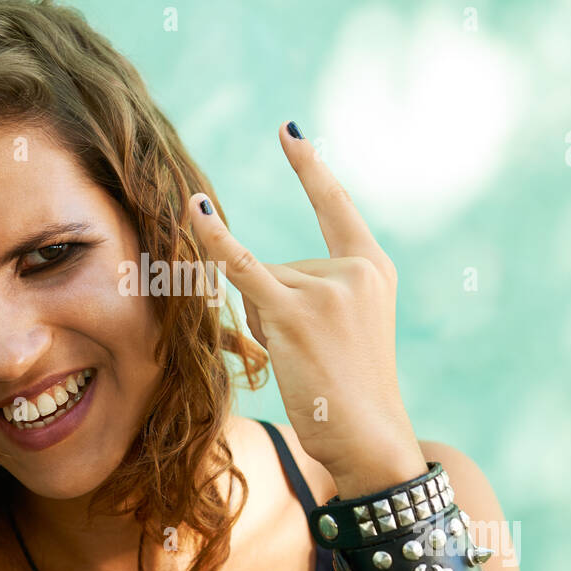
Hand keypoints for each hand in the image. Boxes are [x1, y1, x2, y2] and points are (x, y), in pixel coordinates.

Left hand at [189, 123, 426, 497]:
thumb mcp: (348, 331)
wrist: (370, 439)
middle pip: (282, 267)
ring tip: (303, 363)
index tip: (288, 131)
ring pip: (261, 286)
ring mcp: (324, 290)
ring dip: (264, 326)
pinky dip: (215, 241)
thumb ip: (314, 293)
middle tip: (313, 356)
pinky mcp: (294, 314)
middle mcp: (353, 271)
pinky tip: (196, 210)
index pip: (336, 207)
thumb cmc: (352, 393)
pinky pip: (242, 269)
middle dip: (279, 309)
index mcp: (373, 269)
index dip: (310, 168)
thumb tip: (246, 271)